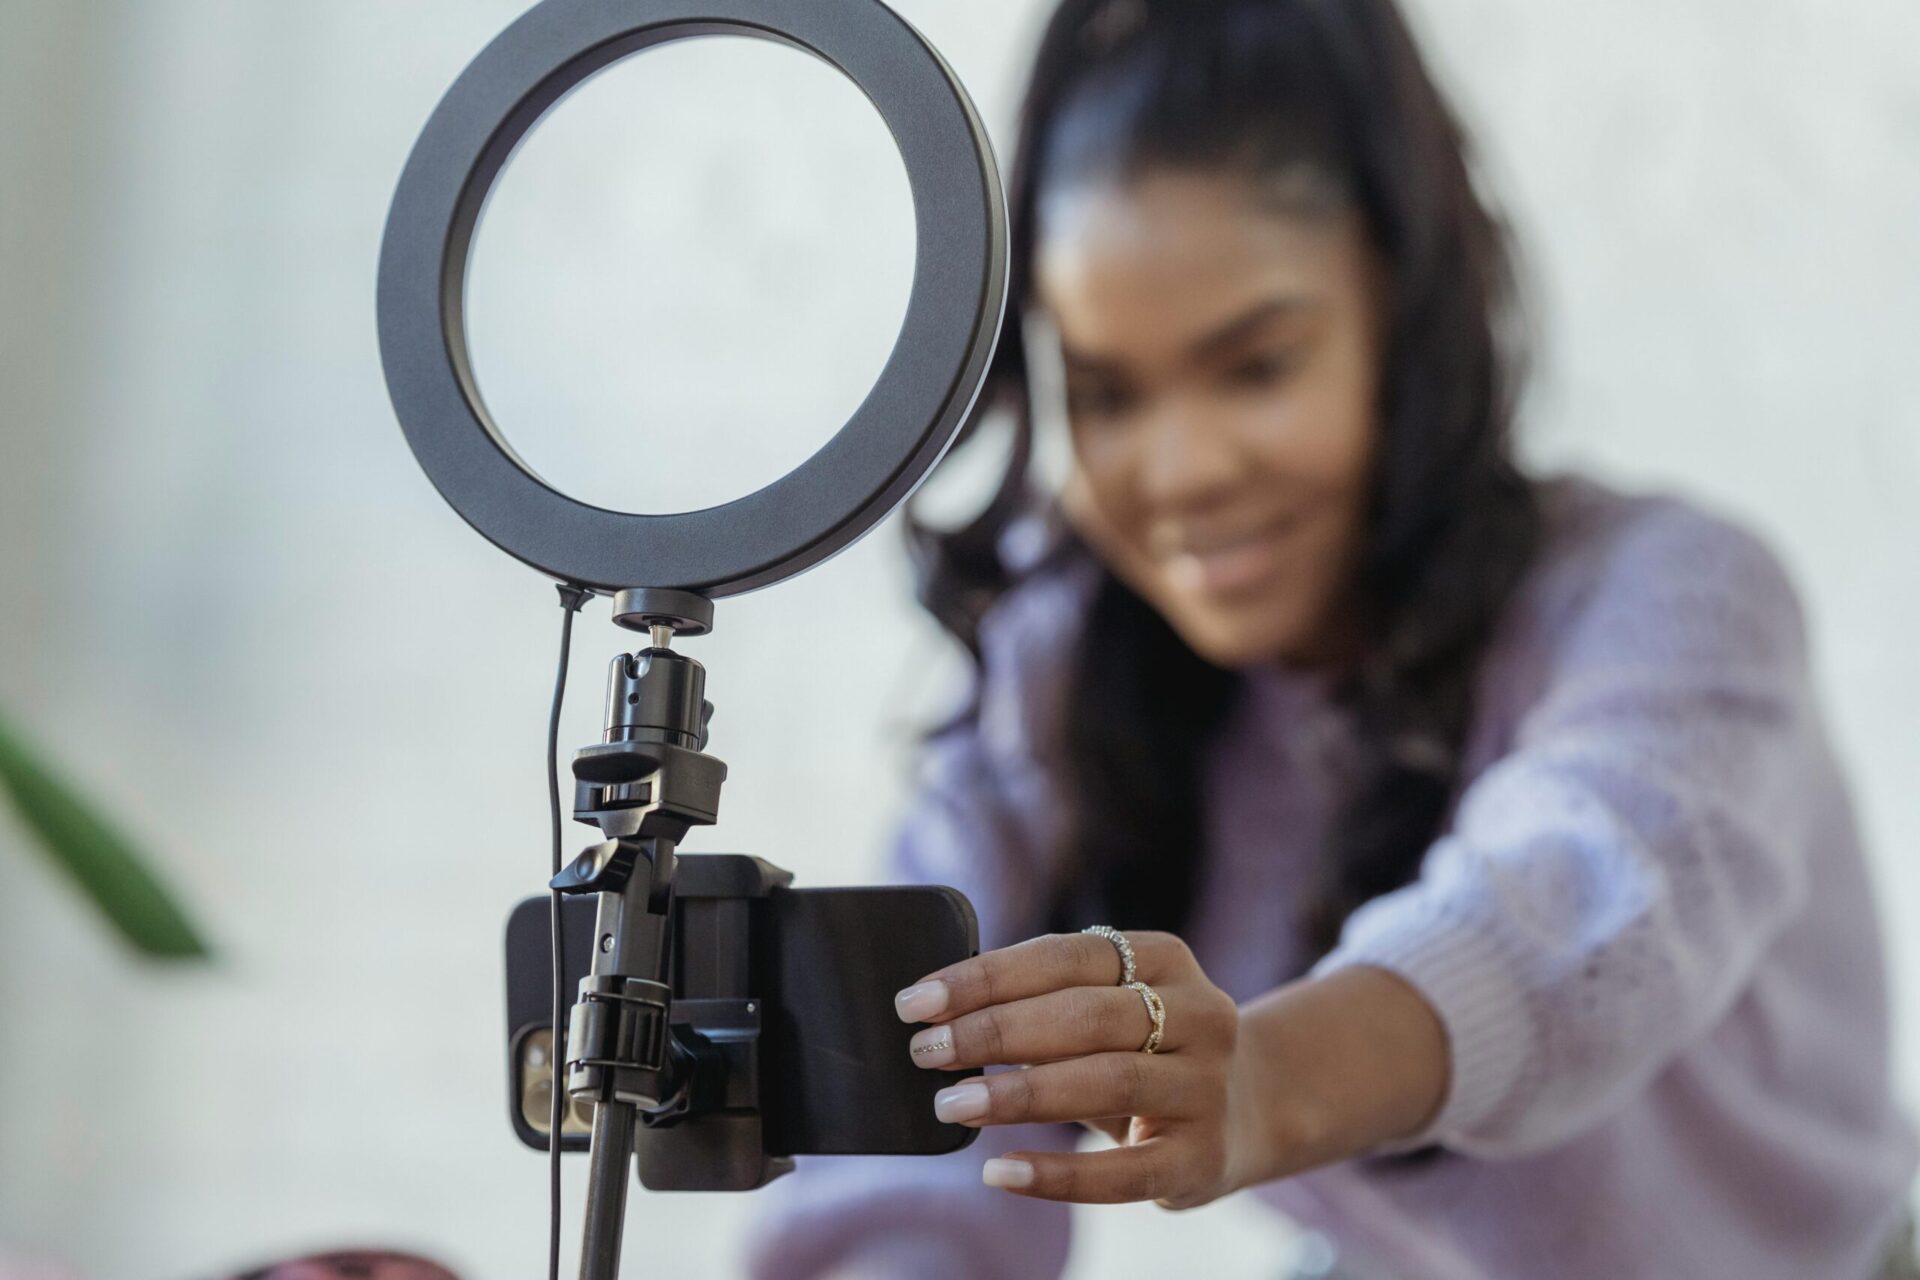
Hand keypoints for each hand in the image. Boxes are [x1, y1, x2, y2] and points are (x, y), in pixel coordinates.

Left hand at [892, 930, 1263, 1208]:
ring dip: (1018, 1093)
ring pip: (1106, 1081)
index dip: (986, 977)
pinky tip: (1001, 1172)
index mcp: (1165, 958)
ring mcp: (1207, 1086)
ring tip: (951, 1104)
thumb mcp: (1111, 1007)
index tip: (918, 1001)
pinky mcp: (1203, 1157)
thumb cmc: (1145, 1049)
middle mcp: (1200, 1013)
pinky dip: (1057, 1174)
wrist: (1246, 1109)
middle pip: (1085, 1014)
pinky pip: (1123, 1171)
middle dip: (994, 1031)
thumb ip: (1045, 1001)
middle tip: (926, 1052)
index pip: (1065, 956)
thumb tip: (939, 1013)